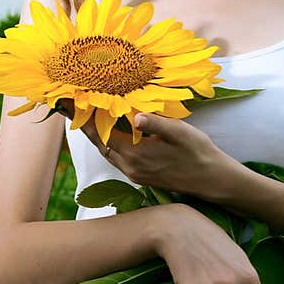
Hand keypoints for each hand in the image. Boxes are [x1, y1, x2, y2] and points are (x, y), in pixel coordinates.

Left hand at [77, 109, 235, 198]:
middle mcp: (130, 167)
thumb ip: (156, 123)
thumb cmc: (198, 153)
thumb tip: (136, 116)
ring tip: (88, 116)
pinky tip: (111, 131)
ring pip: (108, 152)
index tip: (71, 104)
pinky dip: (110, 142)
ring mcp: (134, 174)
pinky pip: (117, 157)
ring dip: (97, 135)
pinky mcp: (140, 176)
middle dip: (86, 125)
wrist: (211, 179)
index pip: (102, 134)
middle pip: (100, 144)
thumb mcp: (180, 132)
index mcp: (136, 154)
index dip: (85, 119)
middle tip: (73, 107)